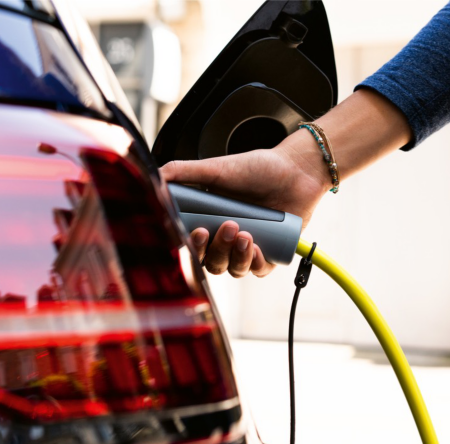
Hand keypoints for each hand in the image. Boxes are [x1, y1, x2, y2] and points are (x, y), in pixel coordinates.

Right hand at [160, 138, 330, 277]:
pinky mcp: (269, 254)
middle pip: (210, 262)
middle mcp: (224, 238)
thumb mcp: (215, 167)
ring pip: (232, 270)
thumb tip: (154, 177)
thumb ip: (181, 171)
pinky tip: (257, 248)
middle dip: (216, 250)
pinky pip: (257, 270)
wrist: (296, 169)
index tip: (198, 232)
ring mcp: (246, 248)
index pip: (189, 245)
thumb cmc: (257, 168)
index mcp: (206, 221)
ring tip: (246, 234)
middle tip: (226, 227)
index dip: (190, 246)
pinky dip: (255, 263)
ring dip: (236, 257)